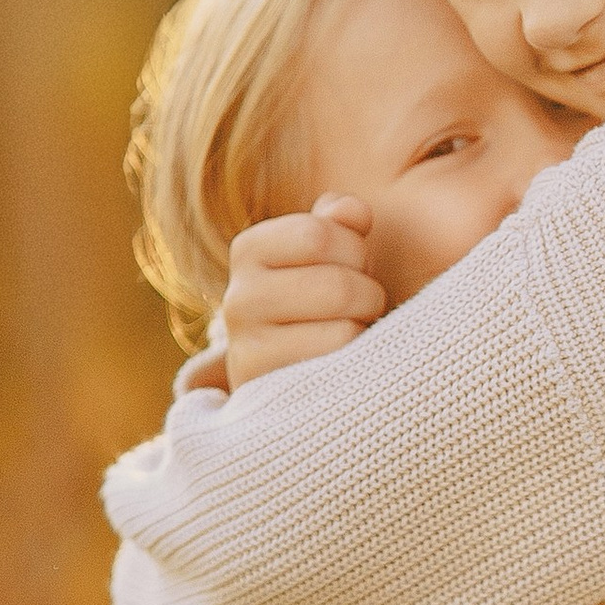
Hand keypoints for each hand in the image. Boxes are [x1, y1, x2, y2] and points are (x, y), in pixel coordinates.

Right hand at [224, 196, 385, 388]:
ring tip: (350, 332)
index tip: (351, 265)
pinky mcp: (272, 393)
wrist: (301, 374)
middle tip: (359, 306)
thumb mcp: (330, 252)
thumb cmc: (325, 298)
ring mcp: (250, 350)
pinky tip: (342, 363)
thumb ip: (339, 222)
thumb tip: (353, 211)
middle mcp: (238, 300)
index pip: (318, 234)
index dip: (353, 250)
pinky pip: (338, 368)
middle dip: (366, 294)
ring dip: (364, 330)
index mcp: (250, 250)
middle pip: (337, 285)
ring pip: (343, 329)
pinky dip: (357, 362)